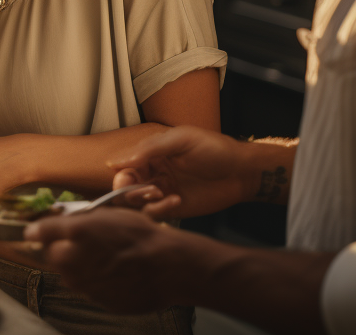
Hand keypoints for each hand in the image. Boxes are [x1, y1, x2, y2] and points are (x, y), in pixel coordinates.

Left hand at [25, 208, 214, 311]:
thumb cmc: (141, 235)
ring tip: (103, 258)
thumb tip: (56, 224)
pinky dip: (95, 281)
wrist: (167, 267)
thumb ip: (78, 221)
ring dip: (77, 266)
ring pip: (70, 275)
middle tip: (78, 243)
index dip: (37, 230)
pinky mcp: (97, 300)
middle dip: (60, 250)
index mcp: (74, 233)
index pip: (39, 232)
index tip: (34, 231)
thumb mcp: (108, 215)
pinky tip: (115, 272)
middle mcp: (73, 261)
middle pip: (52, 257)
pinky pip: (89, 289)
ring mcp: (84, 284)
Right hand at [107, 125, 256, 218]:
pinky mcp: (172, 209)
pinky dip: (159, 210)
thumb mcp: (181, 140)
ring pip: (135, 205)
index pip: (122, 168)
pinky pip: (154, 215)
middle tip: (151, 191)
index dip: (122, 177)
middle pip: (123, 190)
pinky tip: (177, 201)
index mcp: (150, 154)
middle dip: (131, 193)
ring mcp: (161, 192)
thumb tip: (114, 162)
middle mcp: (151, 173)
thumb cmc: (214, 149)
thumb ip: (149, 149)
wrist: (241, 172)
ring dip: (144, 203)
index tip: (130, 180)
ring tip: (164, 196)